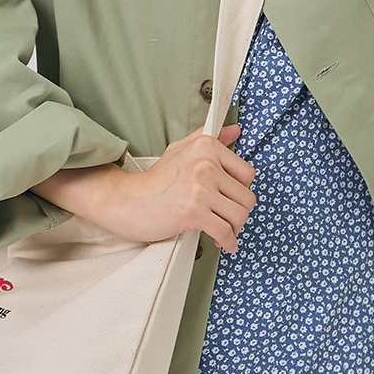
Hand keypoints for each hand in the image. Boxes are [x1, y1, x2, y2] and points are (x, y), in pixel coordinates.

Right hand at [32, 124, 255, 253]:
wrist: (126, 201)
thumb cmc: (155, 180)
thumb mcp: (181, 150)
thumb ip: (210, 139)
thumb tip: (235, 130)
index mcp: (206, 147)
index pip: (248, 173)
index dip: (241, 191)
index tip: (230, 200)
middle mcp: (205, 163)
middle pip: (247, 197)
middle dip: (238, 214)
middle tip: (225, 220)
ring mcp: (199, 187)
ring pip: (240, 215)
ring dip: (234, 229)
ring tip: (222, 231)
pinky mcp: (192, 211)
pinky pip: (225, 231)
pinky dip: (227, 242)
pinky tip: (220, 243)